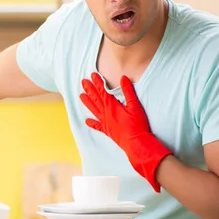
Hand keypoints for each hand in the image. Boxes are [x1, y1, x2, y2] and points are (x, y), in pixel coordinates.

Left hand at [79, 72, 172, 191]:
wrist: (136, 143)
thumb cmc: (137, 125)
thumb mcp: (135, 106)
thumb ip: (128, 91)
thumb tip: (123, 78)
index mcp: (112, 106)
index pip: (102, 91)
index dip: (97, 82)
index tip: (92, 75)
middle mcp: (105, 114)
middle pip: (95, 99)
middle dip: (89, 89)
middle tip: (83, 82)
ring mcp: (105, 123)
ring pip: (93, 110)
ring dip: (87, 102)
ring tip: (81, 96)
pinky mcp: (107, 131)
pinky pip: (97, 126)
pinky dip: (92, 123)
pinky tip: (86, 121)